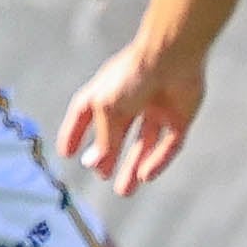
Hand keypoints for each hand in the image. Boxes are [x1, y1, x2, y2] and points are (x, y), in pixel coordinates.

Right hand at [60, 43, 205, 194]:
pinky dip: (156, 160)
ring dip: (133, 166)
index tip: (67, 153)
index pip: (84, 114)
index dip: (74, 132)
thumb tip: (96, 163)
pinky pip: (167, 144)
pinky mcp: (180, 117)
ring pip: (144, 143)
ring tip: (124, 191)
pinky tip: (145, 175)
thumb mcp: (107, 109)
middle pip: (118, 134)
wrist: (172, 56)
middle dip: (109, 156)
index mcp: (106, 92)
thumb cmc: (132, 75)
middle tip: (102, 176)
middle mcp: (131, 100)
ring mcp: (156, 108)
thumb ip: (104, 138)